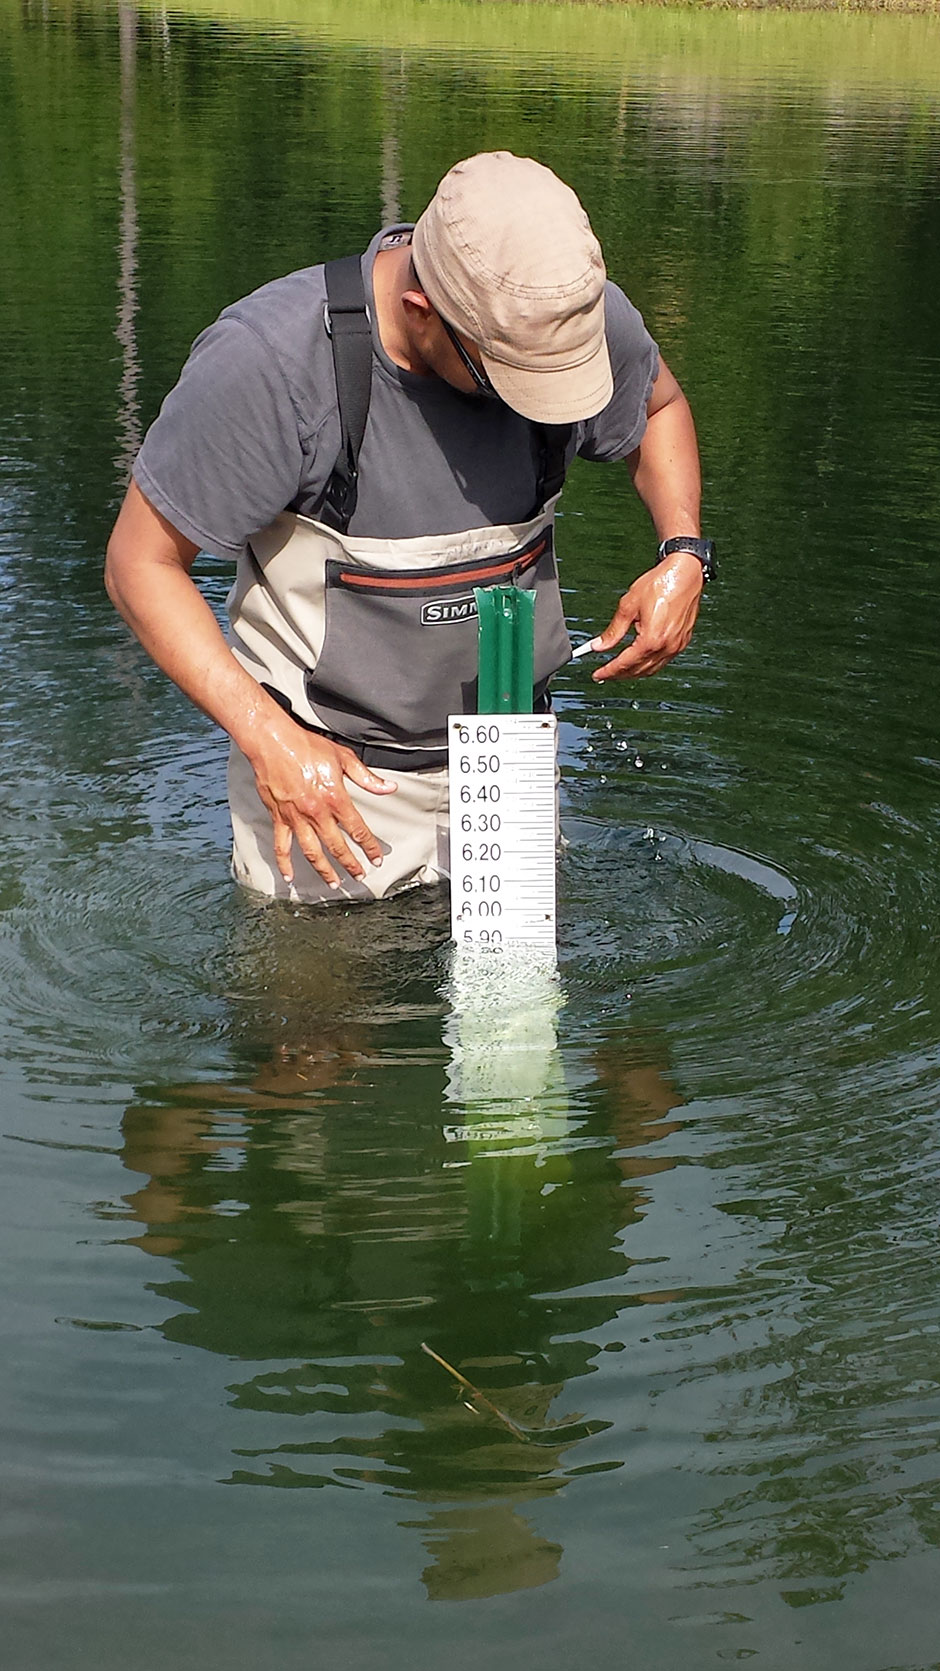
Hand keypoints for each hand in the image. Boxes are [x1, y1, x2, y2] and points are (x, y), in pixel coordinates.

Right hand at [245, 718, 397, 888]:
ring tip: (333, 883)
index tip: (376, 858)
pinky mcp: (279, 817)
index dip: (369, 846)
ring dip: (324, 870)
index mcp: (335, 798)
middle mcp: (316, 812)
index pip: (358, 829)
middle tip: (359, 876)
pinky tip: (289, 876)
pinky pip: (282, 846)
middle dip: (351, 864)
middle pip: (337, 846)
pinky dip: (284, 863)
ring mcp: (296, 818)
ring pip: (312, 852)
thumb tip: (388, 787)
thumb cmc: (306, 746)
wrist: (273, 742)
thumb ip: (366, 778)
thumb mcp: (343, 758)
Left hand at [589, 550, 703, 680]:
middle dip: (620, 674)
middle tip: (605, 674)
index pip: (625, 663)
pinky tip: (640, 659)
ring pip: (652, 669)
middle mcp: (666, 646)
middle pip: (638, 670)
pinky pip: (663, 660)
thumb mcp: (628, 606)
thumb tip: (600, 645)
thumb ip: (613, 630)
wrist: (685, 573)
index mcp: (651, 639)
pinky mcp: (683, 641)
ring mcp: (677, 645)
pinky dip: (648, 664)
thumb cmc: (661, 583)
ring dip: (634, 672)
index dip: (609, 671)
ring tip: (619, 669)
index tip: (598, 674)